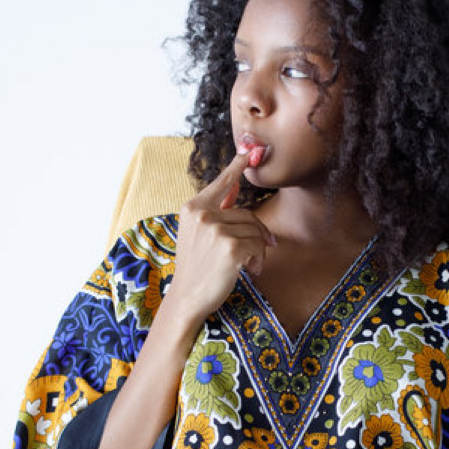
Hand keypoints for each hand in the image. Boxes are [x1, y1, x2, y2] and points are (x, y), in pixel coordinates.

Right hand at [163, 148, 276, 328]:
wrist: (187, 297)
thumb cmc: (195, 267)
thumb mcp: (198, 233)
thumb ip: (216, 209)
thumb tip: (234, 187)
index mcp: (193, 208)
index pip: (221, 183)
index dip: (237, 167)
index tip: (250, 152)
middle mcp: (203, 215)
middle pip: (247, 214)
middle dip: (258, 233)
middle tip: (260, 251)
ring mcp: (216, 230)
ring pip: (255, 230)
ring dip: (258, 250)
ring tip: (250, 264)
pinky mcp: (230, 247)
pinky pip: (258, 246)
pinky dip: (259, 259)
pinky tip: (250, 270)